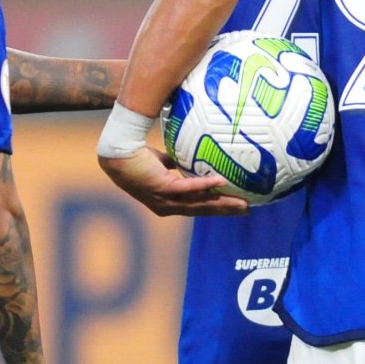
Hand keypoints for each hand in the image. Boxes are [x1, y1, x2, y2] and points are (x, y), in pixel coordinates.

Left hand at [99, 146, 248, 216]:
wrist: (118, 153)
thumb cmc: (135, 156)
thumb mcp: (160, 164)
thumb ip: (174, 166)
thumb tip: (192, 158)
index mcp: (167, 202)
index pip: (196, 207)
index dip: (216, 208)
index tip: (235, 207)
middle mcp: (167, 205)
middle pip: (202, 210)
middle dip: (225, 210)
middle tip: (246, 210)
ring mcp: (165, 198)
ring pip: (199, 203)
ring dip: (221, 202)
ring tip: (241, 201)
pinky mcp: (163, 187)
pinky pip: (188, 187)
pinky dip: (205, 184)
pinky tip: (222, 181)